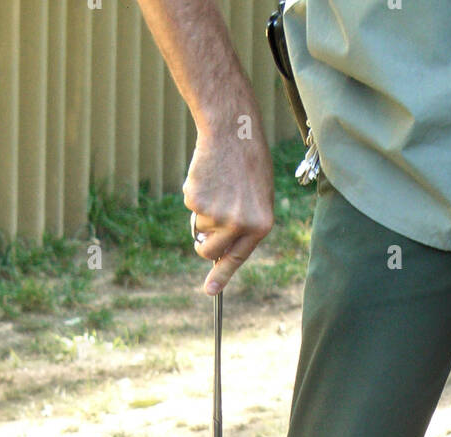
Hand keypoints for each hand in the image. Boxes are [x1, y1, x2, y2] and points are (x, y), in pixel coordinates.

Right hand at [184, 124, 274, 293]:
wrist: (232, 130)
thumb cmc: (248, 163)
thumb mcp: (259, 197)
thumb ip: (244, 226)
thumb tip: (217, 250)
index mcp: (260, 225)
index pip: (237, 258)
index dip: (221, 276)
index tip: (209, 291)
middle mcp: (239, 224)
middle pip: (209, 251)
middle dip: (203, 243)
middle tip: (205, 227)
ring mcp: (216, 214)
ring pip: (199, 227)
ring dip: (203, 211)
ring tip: (218, 184)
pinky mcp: (196, 201)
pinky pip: (190, 207)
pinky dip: (196, 193)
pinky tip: (209, 175)